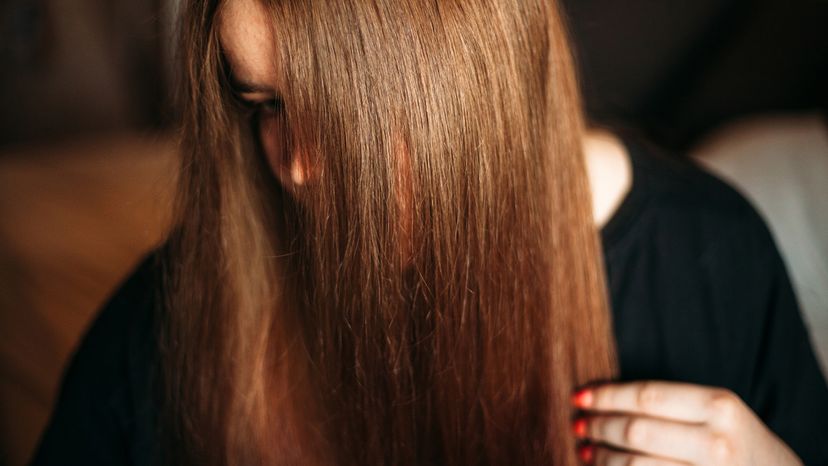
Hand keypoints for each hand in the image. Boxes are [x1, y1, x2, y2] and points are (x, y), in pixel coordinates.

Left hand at [571, 381, 802, 465]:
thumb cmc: (739, 440)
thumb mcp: (719, 411)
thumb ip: (672, 403)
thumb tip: (604, 400)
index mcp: (719, 406)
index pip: (647, 395)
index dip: (607, 396)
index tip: (580, 396)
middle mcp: (715, 442)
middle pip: (636, 430)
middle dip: (598, 426)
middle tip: (578, 424)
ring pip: (634, 465)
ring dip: (601, 457)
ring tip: (586, 450)